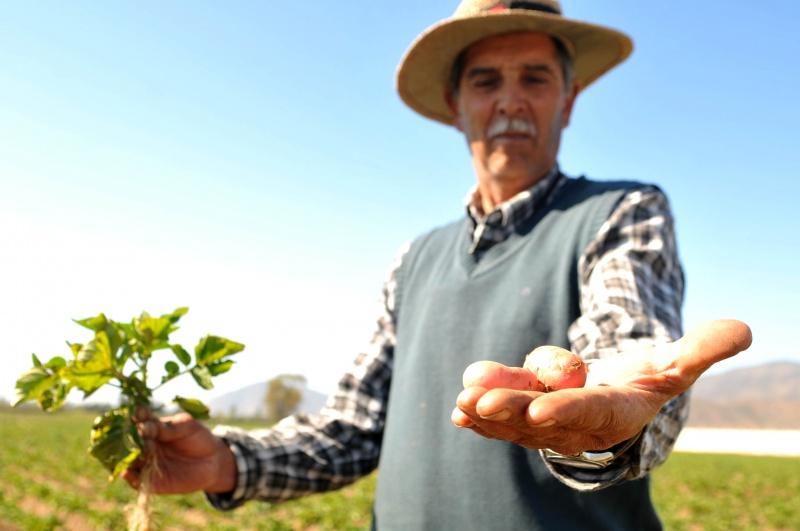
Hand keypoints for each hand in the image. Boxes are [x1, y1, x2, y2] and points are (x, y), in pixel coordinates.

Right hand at [122, 409, 236, 493]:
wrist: (213, 460)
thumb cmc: (199, 437)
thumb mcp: (187, 427)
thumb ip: (168, 428)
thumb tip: (145, 427)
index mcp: (152, 429)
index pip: (140, 422)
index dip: (138, 417)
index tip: (138, 413)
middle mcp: (145, 446)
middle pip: (130, 443)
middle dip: (130, 439)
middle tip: (134, 436)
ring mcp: (147, 464)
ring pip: (130, 462)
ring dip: (127, 458)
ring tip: (129, 454)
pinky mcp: (152, 482)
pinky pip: (136, 481)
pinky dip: (130, 477)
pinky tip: (126, 472)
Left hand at [451, 320, 751, 454]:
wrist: (616, 397)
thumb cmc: (646, 379)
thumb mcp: (676, 363)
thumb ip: (702, 348)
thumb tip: (742, 329)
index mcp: (615, 412)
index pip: (588, 413)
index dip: (564, 411)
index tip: (536, 410)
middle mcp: (577, 423)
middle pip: (540, 417)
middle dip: (510, 410)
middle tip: (480, 402)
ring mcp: (548, 422)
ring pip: (514, 417)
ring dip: (487, 411)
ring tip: (461, 403)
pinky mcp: (526, 415)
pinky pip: (502, 420)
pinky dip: (480, 416)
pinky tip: (457, 411)